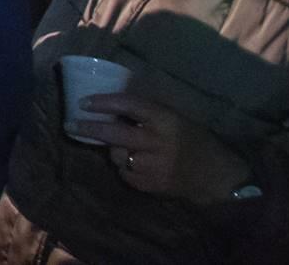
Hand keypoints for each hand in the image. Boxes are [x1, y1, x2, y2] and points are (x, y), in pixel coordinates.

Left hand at [74, 92, 251, 203]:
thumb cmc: (194, 140)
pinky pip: (125, 173)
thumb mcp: (175, 118)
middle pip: (115, 134)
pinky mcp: (151, 186)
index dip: (104, 102)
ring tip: (125, 147)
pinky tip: (136, 163)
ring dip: (114, 150)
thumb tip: (111, 102)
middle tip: (71, 124)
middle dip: (90, 128)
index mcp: (165, 120)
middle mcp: (158, 142)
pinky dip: (125, 167)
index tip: (84, 102)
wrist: (217, 177)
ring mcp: (154, 166)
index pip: (129, 105)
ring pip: (117, 155)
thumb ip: (147, 113)